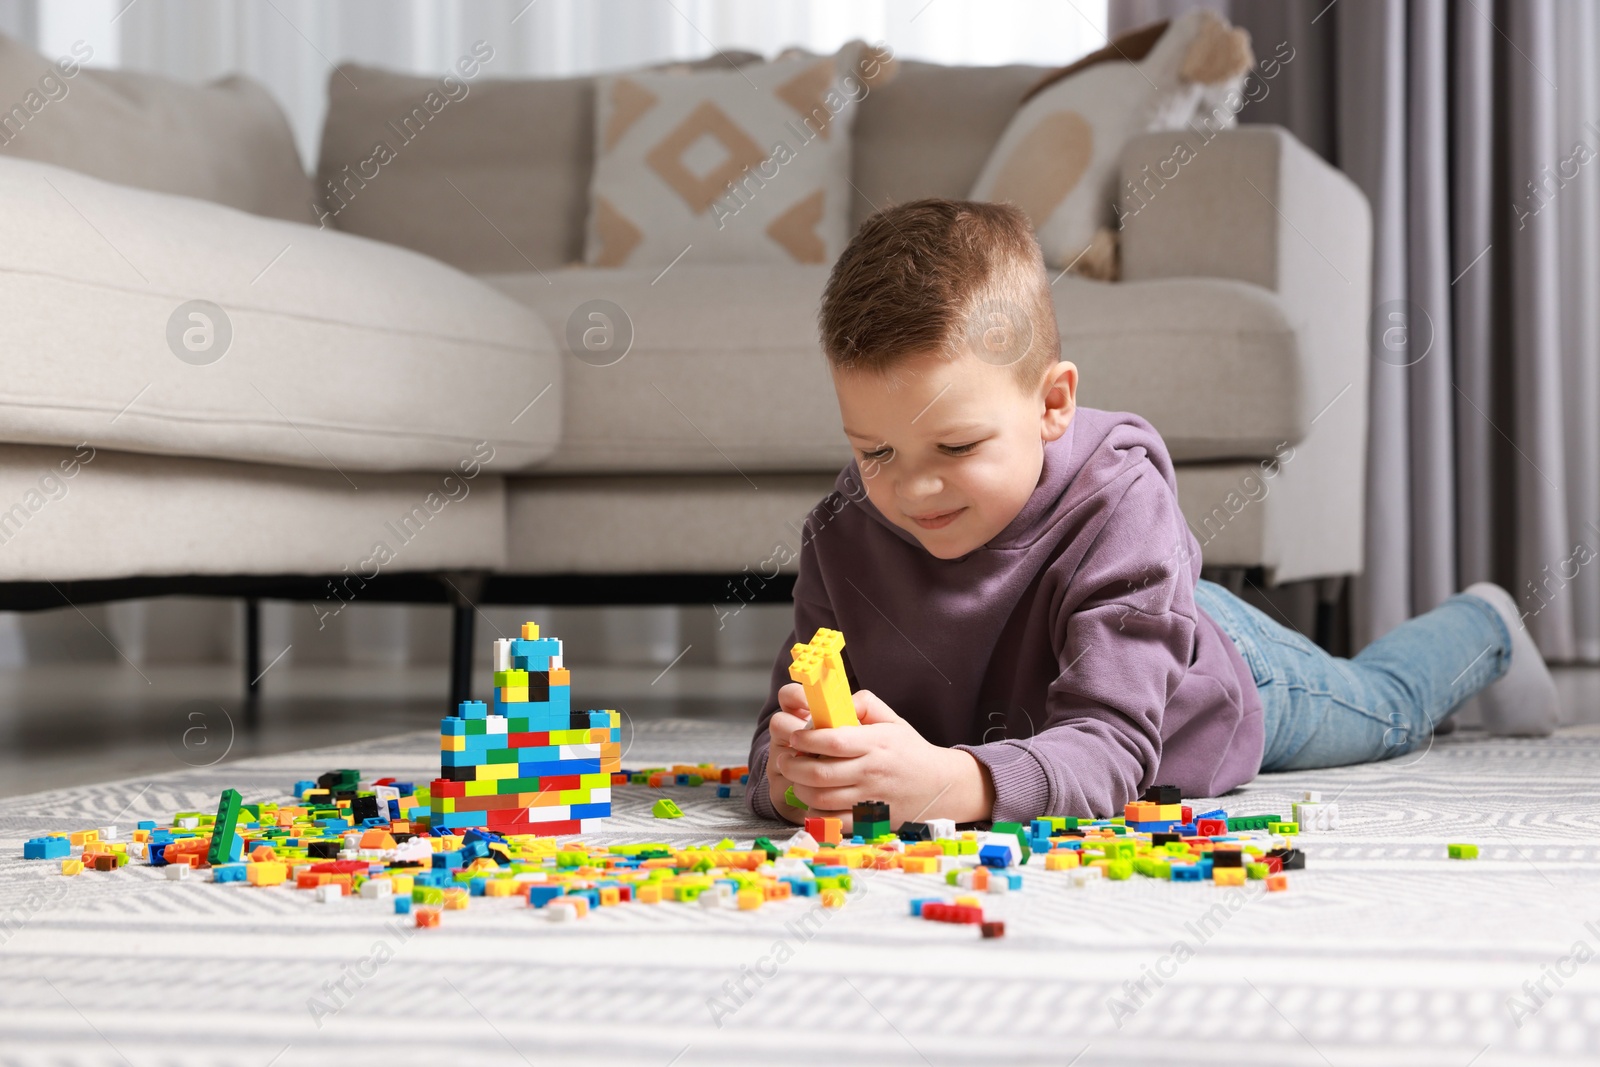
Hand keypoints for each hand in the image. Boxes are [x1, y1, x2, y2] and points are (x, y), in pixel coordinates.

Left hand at [769, 685, 994, 827]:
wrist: (941, 786)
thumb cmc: (911, 751)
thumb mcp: (893, 720)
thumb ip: (864, 704)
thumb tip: (834, 701)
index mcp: (875, 744)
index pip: (832, 741)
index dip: (805, 739)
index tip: (795, 736)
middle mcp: (871, 772)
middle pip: (819, 773)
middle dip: (793, 766)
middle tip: (785, 759)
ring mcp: (870, 799)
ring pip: (820, 799)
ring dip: (800, 789)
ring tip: (796, 779)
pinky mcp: (870, 821)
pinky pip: (832, 821)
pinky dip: (815, 813)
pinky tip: (812, 801)